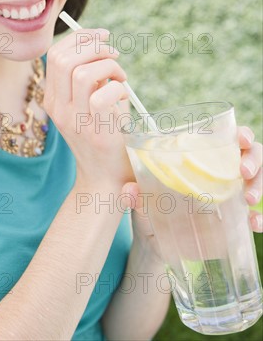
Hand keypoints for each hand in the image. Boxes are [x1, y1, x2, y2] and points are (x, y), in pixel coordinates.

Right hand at [44, 29, 132, 186]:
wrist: (105, 178)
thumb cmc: (101, 135)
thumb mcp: (84, 104)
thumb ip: (86, 78)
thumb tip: (101, 47)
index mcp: (53, 98)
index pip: (54, 54)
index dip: (80, 37)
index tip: (102, 36)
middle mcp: (58, 108)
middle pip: (63, 58)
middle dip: (94, 46)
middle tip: (114, 55)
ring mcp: (75, 121)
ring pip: (83, 73)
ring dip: (108, 66)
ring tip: (120, 77)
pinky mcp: (96, 132)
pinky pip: (103, 95)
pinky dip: (118, 88)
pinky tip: (124, 98)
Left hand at [120, 125, 262, 260]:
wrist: (157, 245)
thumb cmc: (149, 213)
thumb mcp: (141, 204)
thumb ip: (135, 196)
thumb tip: (129, 190)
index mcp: (199, 159)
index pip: (227, 138)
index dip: (241, 135)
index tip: (241, 140)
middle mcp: (219, 173)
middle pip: (251, 156)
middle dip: (254, 159)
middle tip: (243, 172)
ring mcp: (231, 196)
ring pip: (258, 180)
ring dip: (259, 186)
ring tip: (248, 200)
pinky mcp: (236, 220)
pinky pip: (257, 214)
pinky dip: (259, 217)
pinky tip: (254, 223)